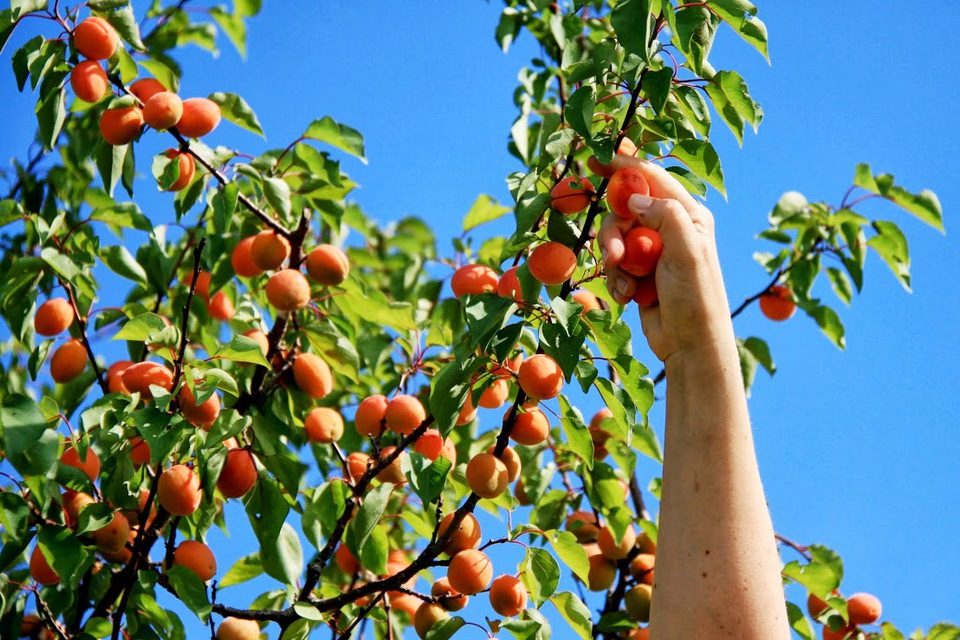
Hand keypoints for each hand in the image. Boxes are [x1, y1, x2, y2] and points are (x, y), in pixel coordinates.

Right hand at [597, 156, 734, 363]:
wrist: (691, 346)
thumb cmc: (696, 299)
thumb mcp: (687, 252)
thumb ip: (665, 216)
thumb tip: (635, 200)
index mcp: (689, 215)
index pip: (651, 179)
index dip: (623, 168)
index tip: (595, 159)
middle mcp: (671, 228)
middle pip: (625, 212)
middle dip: (613, 233)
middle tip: (613, 255)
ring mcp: (653, 252)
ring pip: (615, 240)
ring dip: (613, 263)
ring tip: (625, 286)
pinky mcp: (640, 273)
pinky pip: (614, 265)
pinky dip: (616, 280)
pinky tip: (629, 297)